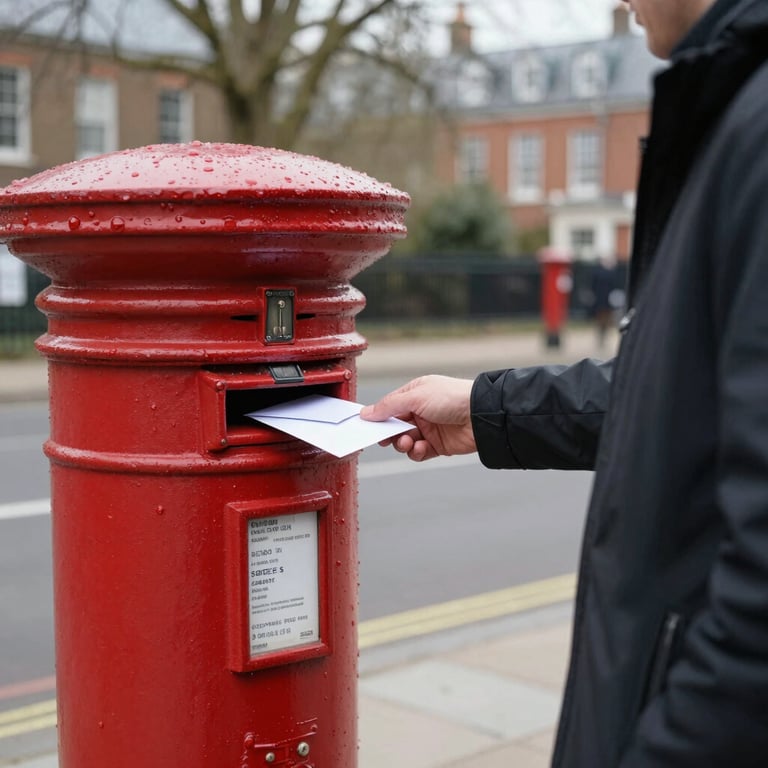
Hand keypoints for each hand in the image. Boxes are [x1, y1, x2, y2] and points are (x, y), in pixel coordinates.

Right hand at [360, 375, 475, 461]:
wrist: (481, 415)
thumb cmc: (452, 397)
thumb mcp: (415, 396)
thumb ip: (389, 406)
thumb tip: (367, 412)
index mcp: (415, 394)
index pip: (389, 406)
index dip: (379, 417)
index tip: (368, 427)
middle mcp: (421, 411)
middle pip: (395, 426)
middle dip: (389, 434)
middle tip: (386, 438)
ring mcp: (430, 428)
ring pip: (405, 441)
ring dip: (402, 444)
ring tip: (407, 442)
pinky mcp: (438, 445)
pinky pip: (419, 452)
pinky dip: (416, 452)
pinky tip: (421, 448)